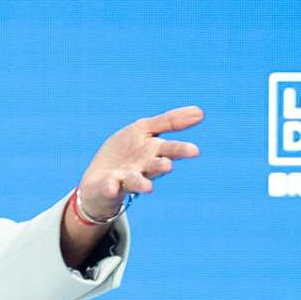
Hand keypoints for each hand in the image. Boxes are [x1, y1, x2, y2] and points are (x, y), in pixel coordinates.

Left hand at [76, 105, 202, 219]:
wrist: (100, 176)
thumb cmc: (127, 151)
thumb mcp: (144, 129)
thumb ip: (170, 121)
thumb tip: (200, 111)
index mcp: (155, 152)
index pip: (171, 149)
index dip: (181, 149)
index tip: (195, 151)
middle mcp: (144, 167)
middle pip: (155, 165)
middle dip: (161, 165)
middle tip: (168, 166)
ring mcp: (126, 178)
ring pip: (136, 180)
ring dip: (141, 183)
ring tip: (147, 188)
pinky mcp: (109, 186)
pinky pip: (110, 187)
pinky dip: (111, 187)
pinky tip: (112, 187)